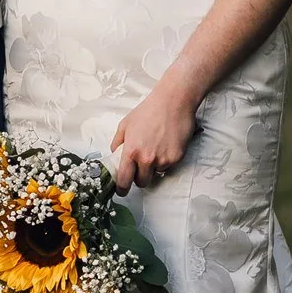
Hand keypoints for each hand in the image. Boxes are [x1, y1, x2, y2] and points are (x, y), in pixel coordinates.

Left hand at [111, 77, 199, 191]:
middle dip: (140, 177)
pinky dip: (166, 160)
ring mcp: (163, 159)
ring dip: (154, 167)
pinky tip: (166, 144)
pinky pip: (168, 166)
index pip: (124, 180)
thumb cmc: (148, 110)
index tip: (122, 191)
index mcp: (131, 151)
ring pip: (156, 174)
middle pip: (142, 182)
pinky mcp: (176, 158)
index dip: (122, 189)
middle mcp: (147, 159)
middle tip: (141, 166)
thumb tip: (115, 155)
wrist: (173, 102)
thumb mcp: (125, 124)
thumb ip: (118, 143)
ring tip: (156, 148)